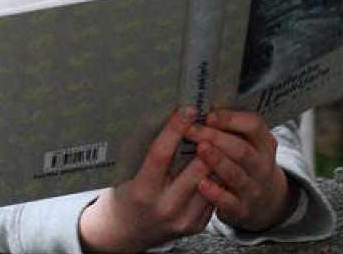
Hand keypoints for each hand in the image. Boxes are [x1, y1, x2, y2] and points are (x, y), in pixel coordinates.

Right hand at [77, 108, 213, 252]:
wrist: (126, 232)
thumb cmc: (122, 196)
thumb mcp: (124, 175)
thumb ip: (143, 156)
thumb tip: (163, 121)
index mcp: (141, 191)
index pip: (161, 154)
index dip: (175, 130)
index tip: (186, 110)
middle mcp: (164, 207)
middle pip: (195, 168)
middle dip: (206, 141)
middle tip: (212, 120)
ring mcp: (183, 219)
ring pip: (210, 182)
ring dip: (217, 158)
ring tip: (220, 137)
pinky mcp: (196, 225)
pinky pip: (213, 196)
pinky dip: (217, 177)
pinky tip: (219, 161)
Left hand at [191, 108, 293, 230]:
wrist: (264, 202)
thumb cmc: (243, 163)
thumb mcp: (246, 144)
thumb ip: (228, 130)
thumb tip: (193, 108)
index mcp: (264, 144)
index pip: (254, 126)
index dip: (231, 119)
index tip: (208, 115)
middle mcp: (262, 167)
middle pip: (242, 150)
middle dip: (216, 138)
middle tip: (192, 130)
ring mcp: (254, 189)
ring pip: (236, 175)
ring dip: (217, 161)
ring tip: (199, 149)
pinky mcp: (242, 210)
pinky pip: (229, 202)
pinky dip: (215, 193)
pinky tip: (201, 184)